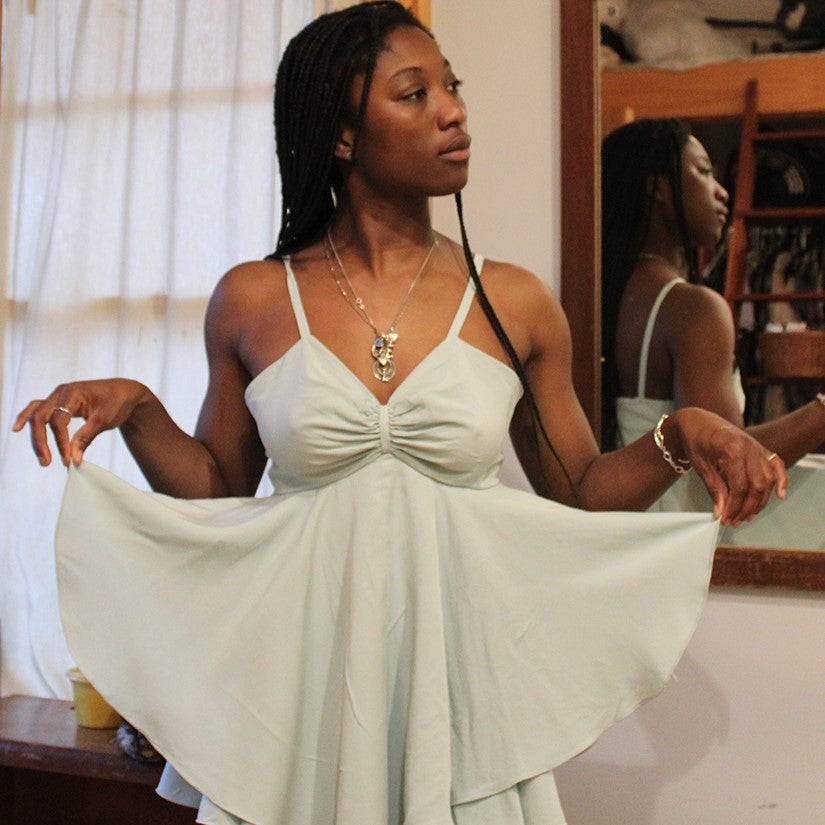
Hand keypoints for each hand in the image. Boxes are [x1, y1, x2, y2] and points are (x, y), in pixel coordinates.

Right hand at [13, 378, 151, 466]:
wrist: (124, 392)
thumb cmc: (116, 403)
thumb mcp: (104, 420)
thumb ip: (86, 438)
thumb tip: (73, 459)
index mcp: (73, 393)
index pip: (58, 421)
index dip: (61, 442)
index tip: (68, 459)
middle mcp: (61, 393)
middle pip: (40, 417)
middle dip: (41, 441)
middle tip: (47, 463)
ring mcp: (57, 396)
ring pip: (36, 415)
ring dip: (35, 436)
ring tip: (41, 457)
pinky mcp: (59, 402)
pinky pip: (38, 410)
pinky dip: (28, 418)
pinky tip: (18, 429)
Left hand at [672, 408, 787, 526]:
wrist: (697, 421)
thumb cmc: (695, 441)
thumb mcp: (700, 466)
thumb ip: (714, 488)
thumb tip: (722, 513)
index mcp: (731, 449)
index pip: (740, 486)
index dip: (734, 506)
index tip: (725, 519)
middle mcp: (749, 447)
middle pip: (757, 486)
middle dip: (747, 508)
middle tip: (734, 521)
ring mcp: (758, 447)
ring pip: (768, 480)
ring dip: (760, 501)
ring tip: (747, 516)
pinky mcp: (761, 449)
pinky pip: (777, 465)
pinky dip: (781, 481)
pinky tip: (779, 496)